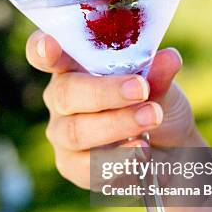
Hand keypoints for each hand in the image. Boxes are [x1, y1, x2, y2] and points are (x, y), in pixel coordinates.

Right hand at [26, 31, 195, 187]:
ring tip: (152, 118)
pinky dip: (119, 159)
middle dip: (105, 92)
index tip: (49, 45)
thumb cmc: (155, 105)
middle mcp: (61, 98)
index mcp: (73, 66)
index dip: (41, 49)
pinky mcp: (72, 166)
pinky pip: (87, 166)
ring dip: (117, 125)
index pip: (44, 54)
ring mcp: (63, 133)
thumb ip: (158, 75)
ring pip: (77, 131)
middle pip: (66, 94)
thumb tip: (169, 58)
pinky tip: (142, 152)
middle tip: (141, 90)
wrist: (171, 150)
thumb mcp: (162, 86)